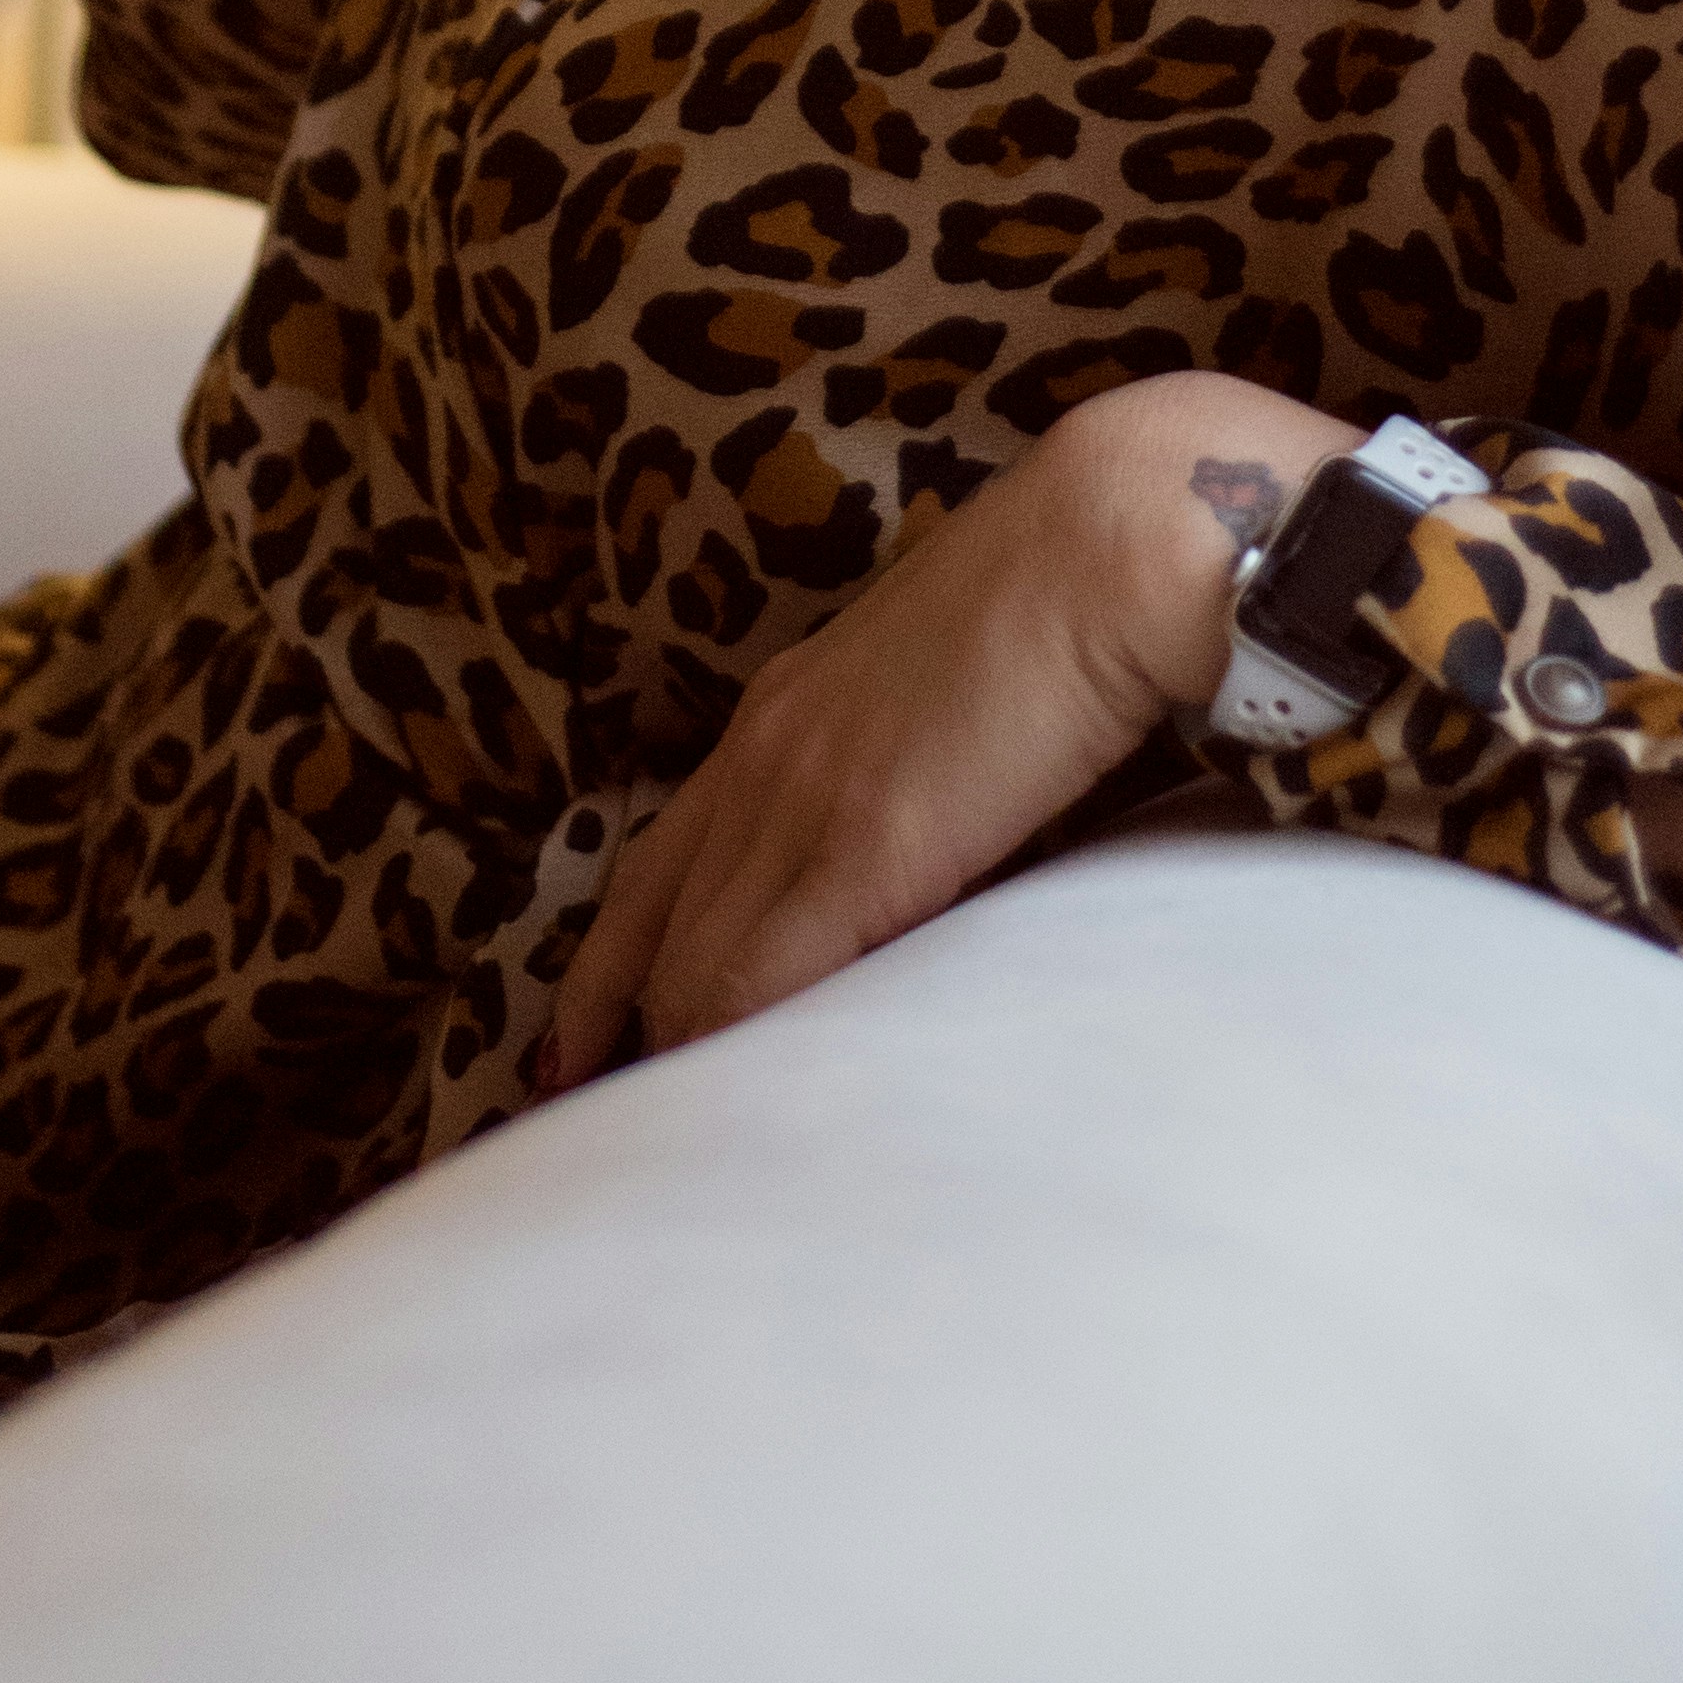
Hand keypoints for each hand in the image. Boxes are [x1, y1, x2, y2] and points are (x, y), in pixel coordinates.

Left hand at [541, 372, 1362, 1088]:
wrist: (1117, 535)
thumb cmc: (1079, 589)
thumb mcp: (959, 677)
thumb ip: (922, 753)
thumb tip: (938, 828)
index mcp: (790, 708)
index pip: (669, 855)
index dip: (618, 954)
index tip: (585, 1036)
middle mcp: (768, 752)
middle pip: (650, 919)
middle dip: (604, 1021)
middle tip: (565, 1114)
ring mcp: (802, 798)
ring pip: (687, 962)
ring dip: (664, 1054)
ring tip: (636, 1147)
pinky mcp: (856, 848)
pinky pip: (753, 979)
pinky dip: (726, 1054)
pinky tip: (715, 1121)